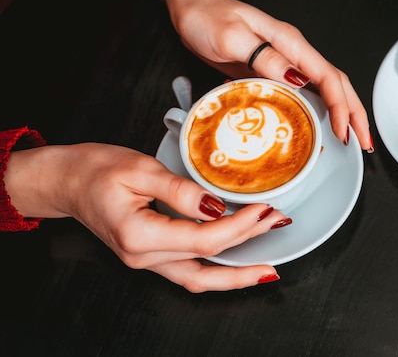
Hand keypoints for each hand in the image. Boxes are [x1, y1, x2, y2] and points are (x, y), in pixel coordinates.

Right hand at [5, 143, 290, 291]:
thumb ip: (181, 191)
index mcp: (139, 235)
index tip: (265, 208)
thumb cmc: (96, 169)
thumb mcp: (139, 169)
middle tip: (278, 224)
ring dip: (236, 274)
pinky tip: (238, 268)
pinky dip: (217, 273)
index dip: (240, 226)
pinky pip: (189, 274)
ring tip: (268, 267)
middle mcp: (143, 257)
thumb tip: (217, 207)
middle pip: (208, 261)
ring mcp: (146, 262)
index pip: (204, 239)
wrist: (67, 181)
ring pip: (200, 279)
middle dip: (249, 244)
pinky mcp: (150, 257)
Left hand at [161, 0, 373, 151]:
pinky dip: (318, 110)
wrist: (194, 7)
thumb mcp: (232, 37)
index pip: (328, 77)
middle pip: (337, 83)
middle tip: (364, 142)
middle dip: (354, 113)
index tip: (343, 133)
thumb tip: (300, 80)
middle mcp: (293, 52)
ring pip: (325, 88)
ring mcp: (285, 61)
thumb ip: (265, 57)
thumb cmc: (208, 18)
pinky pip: (304, 93)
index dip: (341, 107)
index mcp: (290, 43)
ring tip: (351, 139)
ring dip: (341, 113)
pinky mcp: (273, 70)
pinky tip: (319, 126)